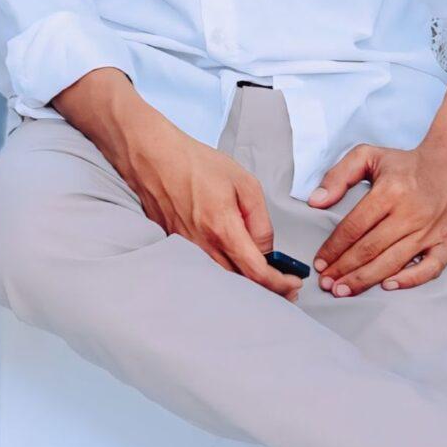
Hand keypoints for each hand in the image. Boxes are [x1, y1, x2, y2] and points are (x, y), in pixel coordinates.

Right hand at [119, 115, 303, 299]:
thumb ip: (260, 219)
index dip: (278, 284)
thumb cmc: (197, 164)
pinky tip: (233, 266)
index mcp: (223, 228)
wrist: (153, 157)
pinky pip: (202, 268)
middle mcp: (202, 245)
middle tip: (285, 288)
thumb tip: (267, 248)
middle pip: (239, 283)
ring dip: (244, 284)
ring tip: (262, 280)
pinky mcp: (174, 246)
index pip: (256, 272)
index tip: (293, 284)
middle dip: (265, 290)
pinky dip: (222, 273)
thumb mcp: (243, 183)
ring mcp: (185, 249)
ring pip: (220, 279)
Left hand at [306, 135, 446, 295]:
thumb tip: (316, 201)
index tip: (320, 263)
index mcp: (390, 191)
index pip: (354, 227)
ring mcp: (431, 230)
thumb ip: (339, 175)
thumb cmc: (408, 164)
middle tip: (326, 284)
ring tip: (344, 290)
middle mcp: (410, 213)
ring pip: (393, 262)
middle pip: (370, 249)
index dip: (334, 248)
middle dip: (344, 269)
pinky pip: (429, 269)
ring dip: (365, 279)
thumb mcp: (368, 156)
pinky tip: (387, 286)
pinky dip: (409, 280)